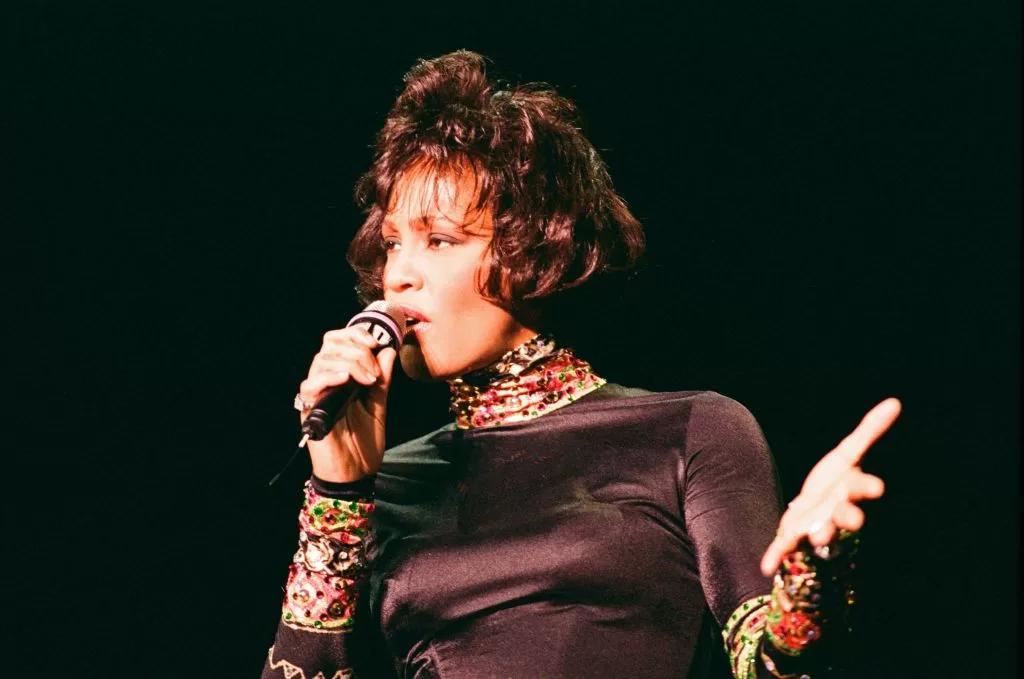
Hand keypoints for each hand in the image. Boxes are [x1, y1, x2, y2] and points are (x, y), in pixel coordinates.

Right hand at [296, 326, 398, 482]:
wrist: (355, 474)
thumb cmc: (364, 443)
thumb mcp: (379, 405)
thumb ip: (383, 379)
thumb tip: (389, 350)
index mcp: (343, 377)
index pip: (339, 340)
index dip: (356, 334)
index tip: (377, 343)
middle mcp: (327, 381)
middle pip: (330, 344)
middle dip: (357, 349)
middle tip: (375, 371)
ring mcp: (317, 394)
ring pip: (323, 360)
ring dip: (351, 362)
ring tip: (368, 381)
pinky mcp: (309, 410)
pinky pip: (311, 385)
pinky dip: (330, 376)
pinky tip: (347, 379)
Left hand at [760, 398, 900, 575]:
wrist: (814, 509)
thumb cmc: (835, 481)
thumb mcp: (849, 452)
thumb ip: (870, 431)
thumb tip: (895, 402)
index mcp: (847, 489)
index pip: (859, 486)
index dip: (866, 486)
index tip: (876, 487)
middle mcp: (834, 511)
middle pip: (844, 515)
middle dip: (849, 516)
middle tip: (854, 520)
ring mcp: (814, 524)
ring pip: (819, 532)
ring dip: (820, 535)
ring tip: (818, 537)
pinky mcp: (793, 536)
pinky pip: (784, 547)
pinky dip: (776, 556)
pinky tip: (766, 565)